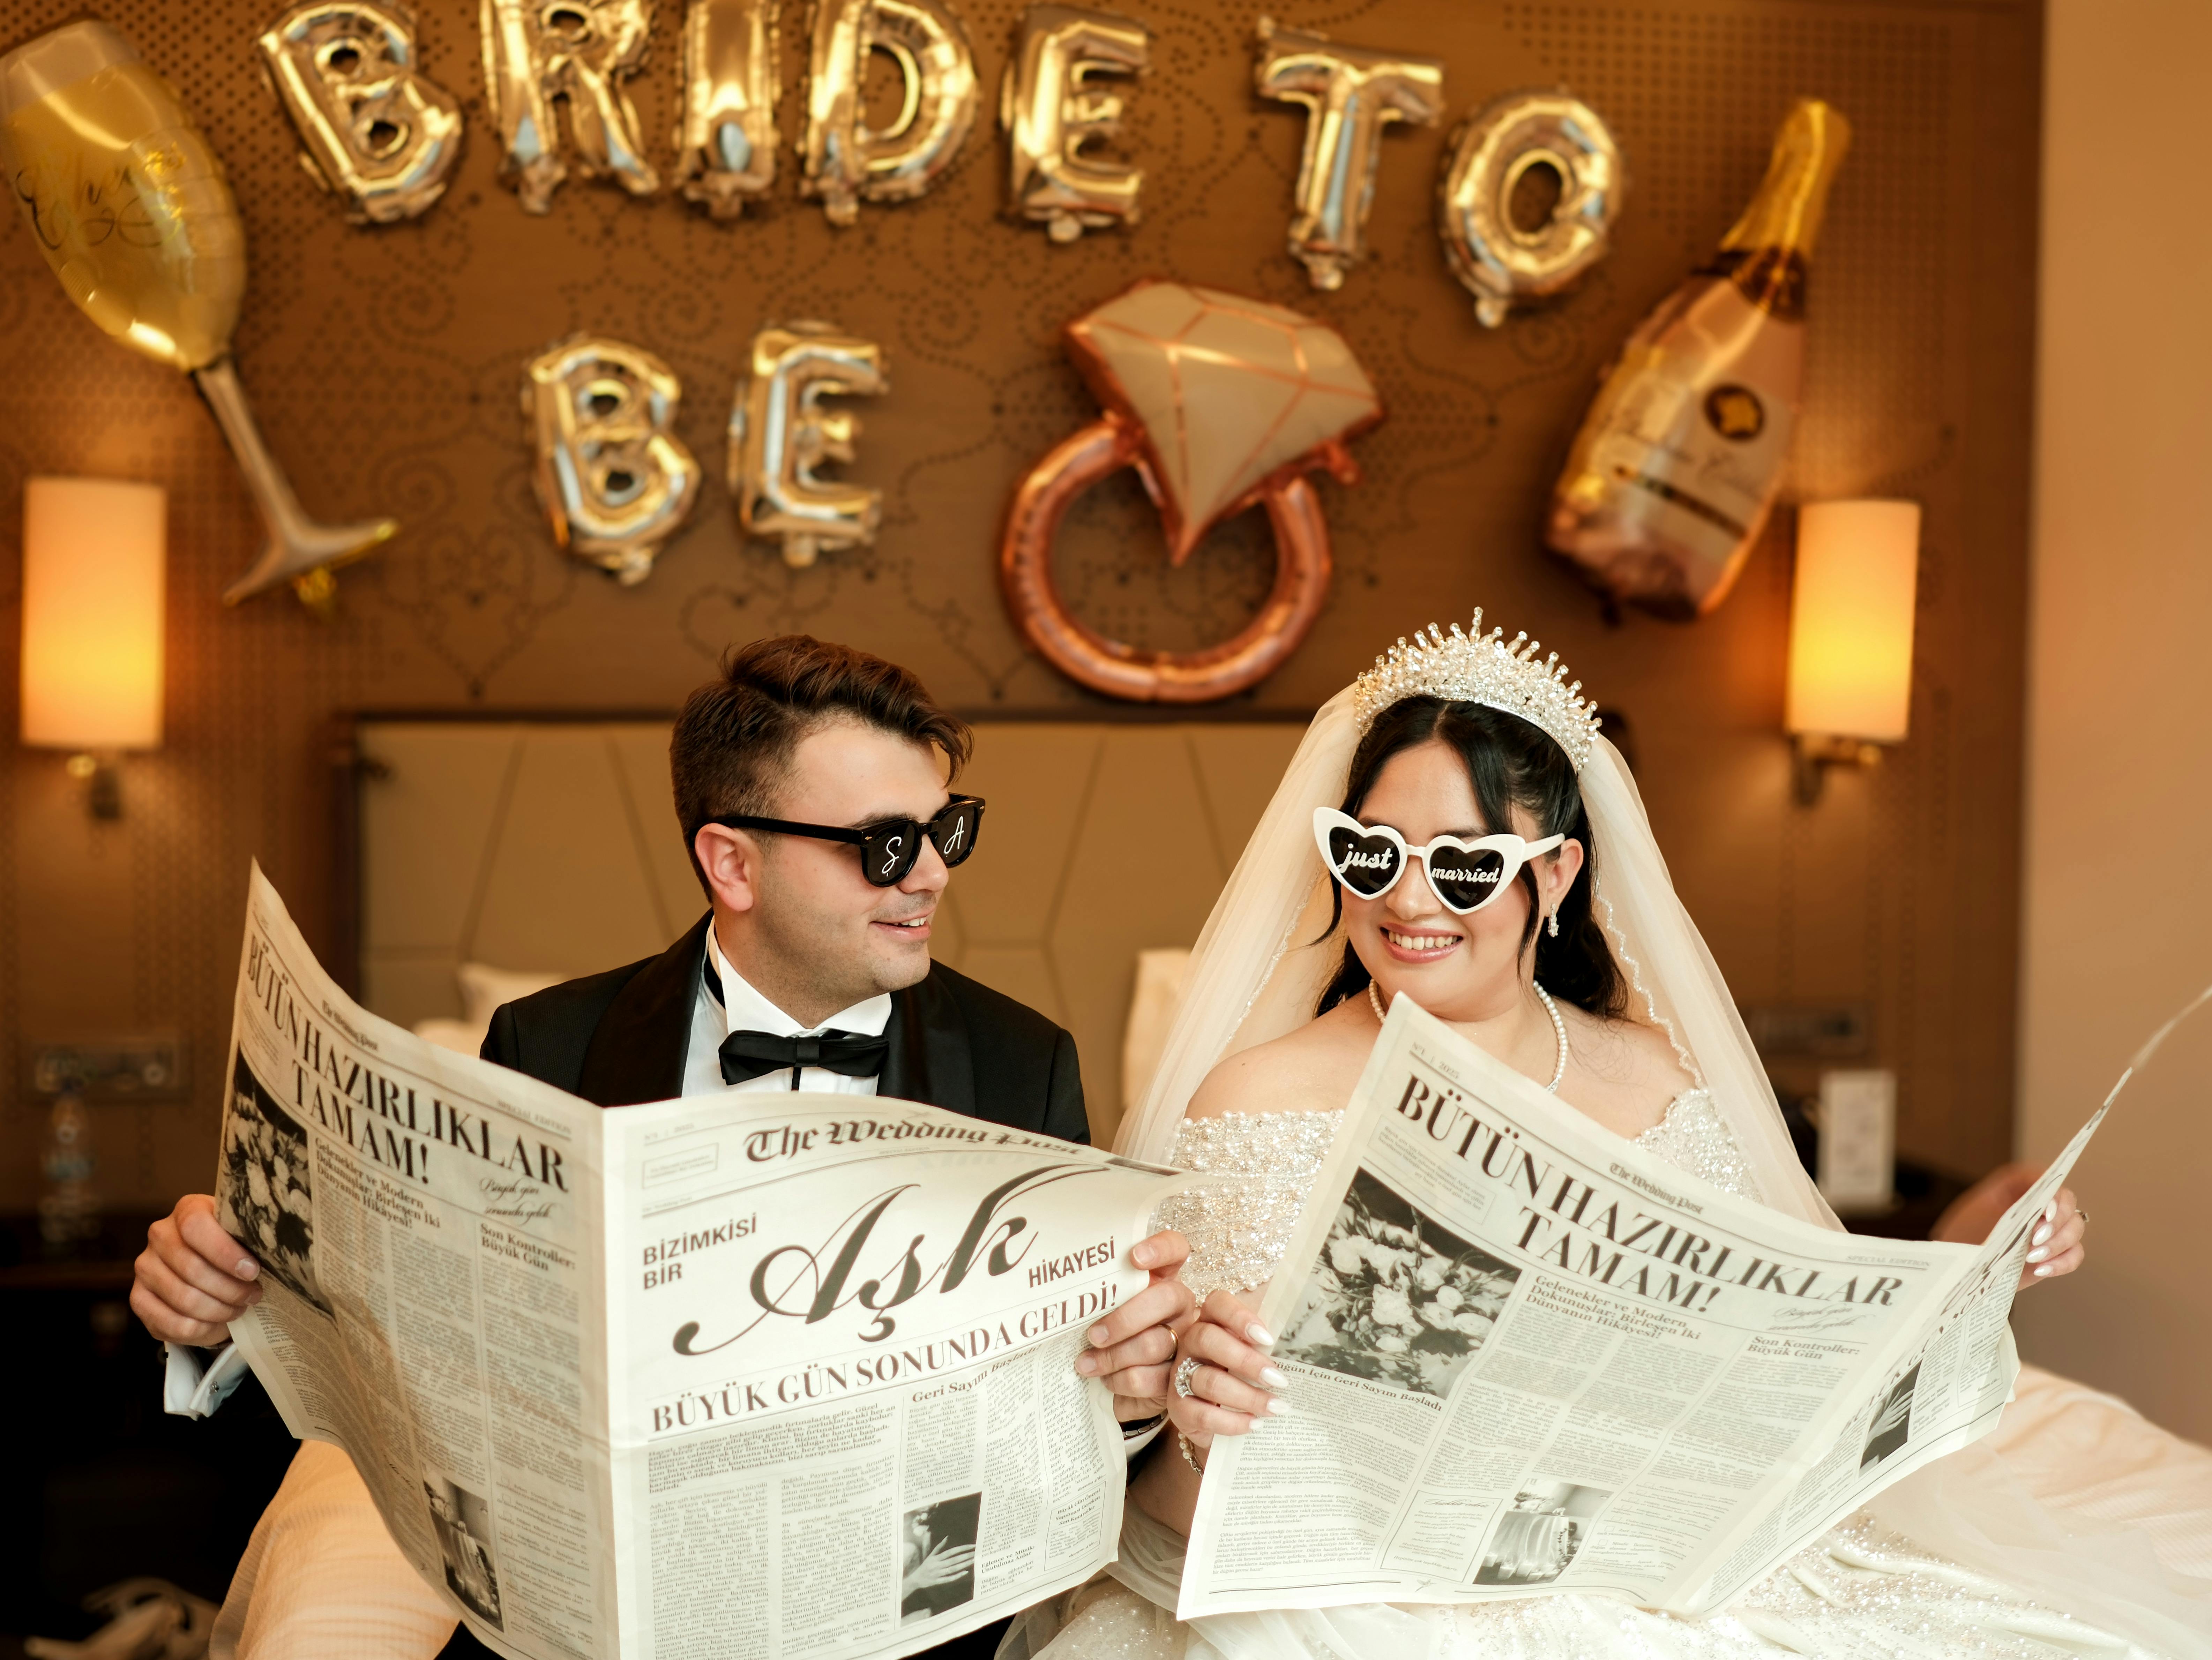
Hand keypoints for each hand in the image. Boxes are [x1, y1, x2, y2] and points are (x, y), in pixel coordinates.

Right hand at [131, 1194, 260, 1344]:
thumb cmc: (236, 1248)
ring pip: (184, 1299)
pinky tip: (217, 1322)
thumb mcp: (245, 1235)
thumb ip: (253, 1237)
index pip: (197, 1226)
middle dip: (231, 1289)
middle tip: (254, 1296)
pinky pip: (170, 1323)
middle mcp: (160, 1235)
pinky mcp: (139, 1298)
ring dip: (219, 1310)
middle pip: (192, 1269)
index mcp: (188, 1210)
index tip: (253, 1271)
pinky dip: (200, 1329)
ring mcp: (146, 1267)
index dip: (226, 1253)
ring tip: (239, 1308)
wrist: (212, 1267)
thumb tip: (277, 1252)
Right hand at [902, 1537, 975, 1594]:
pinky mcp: (938, 1581)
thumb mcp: (930, 1555)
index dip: (962, 1548)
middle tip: (976, 1553)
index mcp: (936, 1558)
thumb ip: (939, 1547)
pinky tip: (965, 1572)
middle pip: (954, 1560)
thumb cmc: (925, 1566)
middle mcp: (938, 1565)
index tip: (972, 1546)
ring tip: (973, 1561)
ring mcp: (938, 1574)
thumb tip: (947, 1537)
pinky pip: (949, 1578)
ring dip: (963, 1565)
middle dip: (966, 1556)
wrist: (916, 1579)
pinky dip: (957, 1575)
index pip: (951, 1551)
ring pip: (953, 1569)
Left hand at [1073, 1230, 1194, 1420]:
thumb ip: (1096, 1294)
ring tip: (1085, 1363)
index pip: (1175, 1249)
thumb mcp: (1099, 1309)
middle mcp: (1177, 1306)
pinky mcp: (1176, 1376)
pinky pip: (1150, 1377)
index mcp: (1160, 1279)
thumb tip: (1064, 1287)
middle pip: (1166, 1298)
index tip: (1134, 1257)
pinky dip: (1120, 1380)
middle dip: (1125, 1319)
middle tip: (1092, 1335)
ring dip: (1113, 1356)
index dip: (1160, 1248)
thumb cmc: (1103, 1334)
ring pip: (1154, 1343)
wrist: (1112, 1384)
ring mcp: (1182, 1340)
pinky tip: (1105, 1379)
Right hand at [1163, 1289, 1291, 1451]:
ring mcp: (1180, 1375)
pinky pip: (1203, 1414)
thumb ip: (1270, 1345)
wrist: (1223, 1418)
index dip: (1239, 1317)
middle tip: (1280, 1380)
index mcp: (1211, 1322)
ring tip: (1276, 1407)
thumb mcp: (1256, 1356)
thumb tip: (1300, 1347)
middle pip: (1209, 1339)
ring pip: (1209, 1380)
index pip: (1217, 1304)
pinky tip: (1255, 1424)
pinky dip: (1233, 1422)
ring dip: (1248, 1396)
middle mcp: (1191, 1344)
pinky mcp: (1178, 1408)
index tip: (1268, 1338)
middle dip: (1247, 1361)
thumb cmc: (1245, 1378)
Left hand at [1931, 1165, 2086, 1288]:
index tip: (2046, 1211)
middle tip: (2036, 1238)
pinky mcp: (2054, 1253)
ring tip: (2032, 1256)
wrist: (1961, 1263)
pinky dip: (2063, 1263)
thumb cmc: (1963, 1233)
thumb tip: (2038, 1216)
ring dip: (2059, 1243)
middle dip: (2057, 1222)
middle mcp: (2039, 1204)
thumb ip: (2007, 1208)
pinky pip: (2074, 1255)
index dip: (2052, 1193)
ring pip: (2075, 1228)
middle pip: (2068, 1202)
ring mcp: (2050, 1229)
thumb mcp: (1976, 1213)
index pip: (2045, 1179)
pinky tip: (2041, 1270)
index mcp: (2017, 1187)